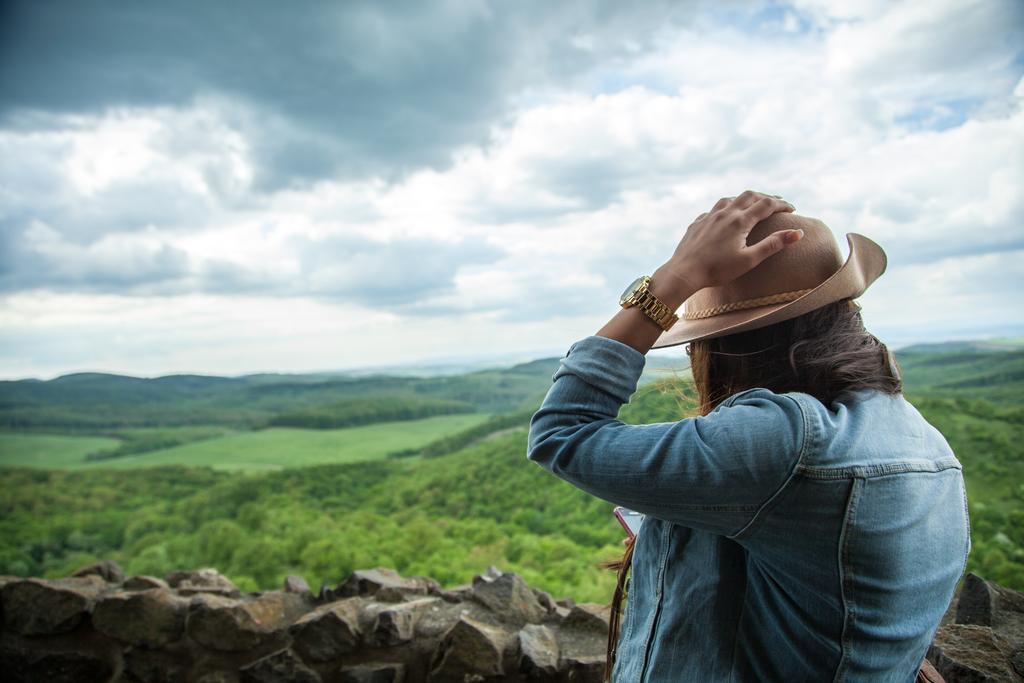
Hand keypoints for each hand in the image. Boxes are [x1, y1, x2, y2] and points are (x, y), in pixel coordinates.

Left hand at [658, 191, 800, 293]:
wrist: (683, 272)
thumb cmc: (717, 270)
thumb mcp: (749, 260)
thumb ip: (773, 244)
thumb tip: (797, 233)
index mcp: (739, 221)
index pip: (767, 205)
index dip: (782, 204)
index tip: (793, 209)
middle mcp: (724, 213)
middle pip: (749, 196)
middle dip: (766, 197)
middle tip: (777, 203)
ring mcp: (708, 217)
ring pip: (730, 199)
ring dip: (745, 199)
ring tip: (753, 204)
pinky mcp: (697, 223)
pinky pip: (714, 209)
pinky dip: (726, 208)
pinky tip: (725, 215)